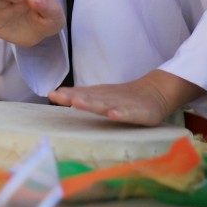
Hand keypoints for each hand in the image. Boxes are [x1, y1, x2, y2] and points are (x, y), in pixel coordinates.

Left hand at [48, 70, 204, 126]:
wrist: (155, 92)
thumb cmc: (124, 97)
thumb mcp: (102, 95)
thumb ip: (83, 95)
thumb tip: (57, 93)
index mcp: (99, 95)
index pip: (81, 94)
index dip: (67, 95)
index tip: (52, 94)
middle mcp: (108, 98)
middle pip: (89, 98)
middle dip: (75, 97)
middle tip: (60, 96)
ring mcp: (122, 104)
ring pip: (105, 104)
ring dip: (92, 103)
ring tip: (78, 103)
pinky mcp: (137, 112)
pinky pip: (128, 113)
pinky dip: (120, 113)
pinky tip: (113, 114)